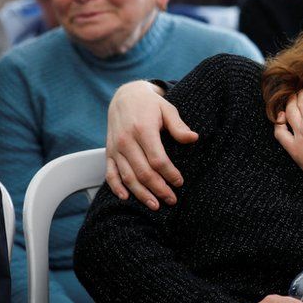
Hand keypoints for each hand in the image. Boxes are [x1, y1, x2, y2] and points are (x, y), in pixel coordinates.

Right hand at [105, 80, 196, 209]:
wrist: (125, 97)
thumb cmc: (151, 104)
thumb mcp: (168, 109)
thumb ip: (179, 126)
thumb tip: (193, 138)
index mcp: (143, 130)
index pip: (157, 159)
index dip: (169, 173)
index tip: (180, 182)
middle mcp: (126, 141)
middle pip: (143, 172)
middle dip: (159, 188)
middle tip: (172, 199)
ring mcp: (115, 148)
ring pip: (127, 177)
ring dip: (141, 193)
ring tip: (155, 205)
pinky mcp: (108, 152)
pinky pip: (110, 173)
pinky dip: (116, 187)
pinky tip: (126, 198)